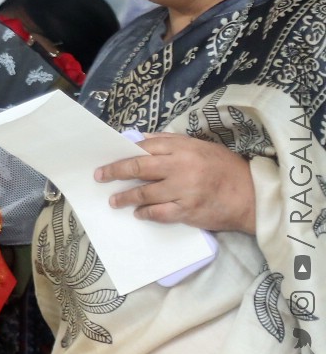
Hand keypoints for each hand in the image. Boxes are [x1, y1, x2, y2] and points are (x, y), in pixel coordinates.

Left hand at [96, 134, 256, 233]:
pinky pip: (158, 213)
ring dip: (125, 197)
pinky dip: (145, 213)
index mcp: (185, 148)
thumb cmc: (226, 170)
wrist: (252, 196)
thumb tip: (142, 140)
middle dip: (114, 172)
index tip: (109, 158)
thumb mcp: (202, 148)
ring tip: (114, 200)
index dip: (124, 152)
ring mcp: (183, 190)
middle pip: (138, 168)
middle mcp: (182, 167)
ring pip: (144, 193)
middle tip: (100, 176)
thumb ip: (173, 143)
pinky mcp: (187, 210)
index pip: (146, 146)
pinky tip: (138, 213)